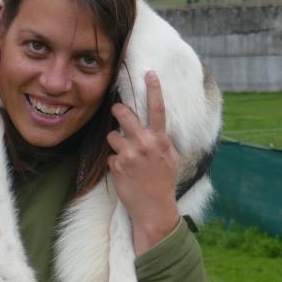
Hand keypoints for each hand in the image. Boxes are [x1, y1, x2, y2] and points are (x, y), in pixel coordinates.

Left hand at [107, 70, 180, 253]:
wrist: (154, 208)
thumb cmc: (164, 182)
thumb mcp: (171, 158)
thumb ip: (162, 141)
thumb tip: (155, 129)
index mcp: (159, 140)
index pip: (157, 109)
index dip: (153, 90)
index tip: (149, 73)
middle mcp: (144, 144)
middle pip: (123, 115)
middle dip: (117, 110)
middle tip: (116, 109)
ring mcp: (128, 155)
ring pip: (112, 136)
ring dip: (116, 143)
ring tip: (125, 156)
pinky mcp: (116, 166)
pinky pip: (110, 156)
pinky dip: (115, 163)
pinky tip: (124, 173)